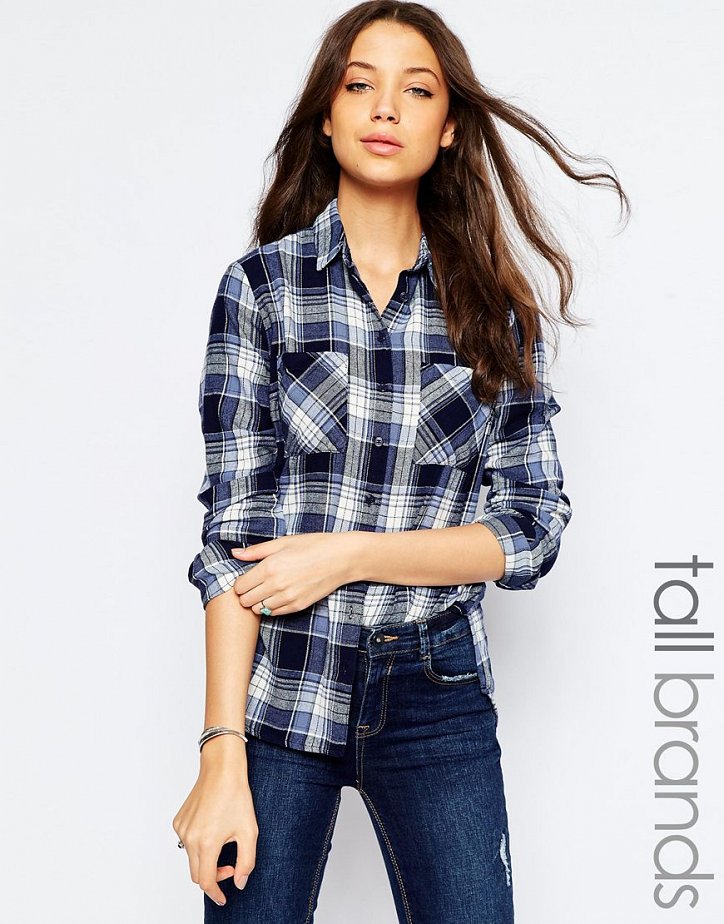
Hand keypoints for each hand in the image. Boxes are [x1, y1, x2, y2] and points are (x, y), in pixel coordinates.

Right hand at [173, 759, 257, 906]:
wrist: (221, 769)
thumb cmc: (237, 796)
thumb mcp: (249, 831)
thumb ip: (246, 862)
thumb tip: (239, 882)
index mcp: (207, 843)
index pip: (206, 881)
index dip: (216, 893)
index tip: (223, 897)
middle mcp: (189, 838)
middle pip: (196, 873)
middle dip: (213, 876)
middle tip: (230, 867)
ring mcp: (182, 829)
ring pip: (191, 858)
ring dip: (206, 859)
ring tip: (223, 841)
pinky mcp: (178, 821)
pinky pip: (186, 842)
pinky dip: (198, 845)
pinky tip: (212, 829)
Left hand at [229, 531, 360, 616]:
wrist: (341, 558)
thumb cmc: (314, 546)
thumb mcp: (283, 542)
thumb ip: (256, 551)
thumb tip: (235, 553)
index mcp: (269, 567)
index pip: (239, 586)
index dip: (240, 583)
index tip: (246, 578)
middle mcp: (276, 585)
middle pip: (245, 601)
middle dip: (246, 594)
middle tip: (255, 584)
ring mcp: (287, 598)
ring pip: (258, 609)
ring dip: (259, 601)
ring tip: (268, 589)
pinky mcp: (298, 606)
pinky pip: (274, 614)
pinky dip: (272, 607)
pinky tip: (279, 595)